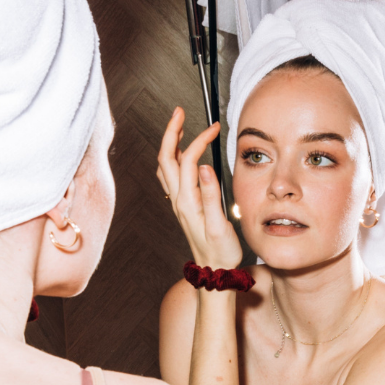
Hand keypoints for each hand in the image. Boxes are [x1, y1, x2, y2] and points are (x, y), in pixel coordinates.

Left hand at [157, 107, 242, 270]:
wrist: (214, 272)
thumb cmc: (220, 252)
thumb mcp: (219, 225)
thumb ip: (211, 195)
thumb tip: (203, 166)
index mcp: (187, 201)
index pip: (188, 160)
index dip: (200, 139)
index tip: (215, 128)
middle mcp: (178, 200)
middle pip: (165, 157)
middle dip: (172, 131)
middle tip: (180, 111)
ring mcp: (178, 203)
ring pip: (165, 166)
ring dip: (170, 143)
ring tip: (180, 126)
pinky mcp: (182, 206)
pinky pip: (169, 177)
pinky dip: (172, 158)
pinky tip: (181, 155)